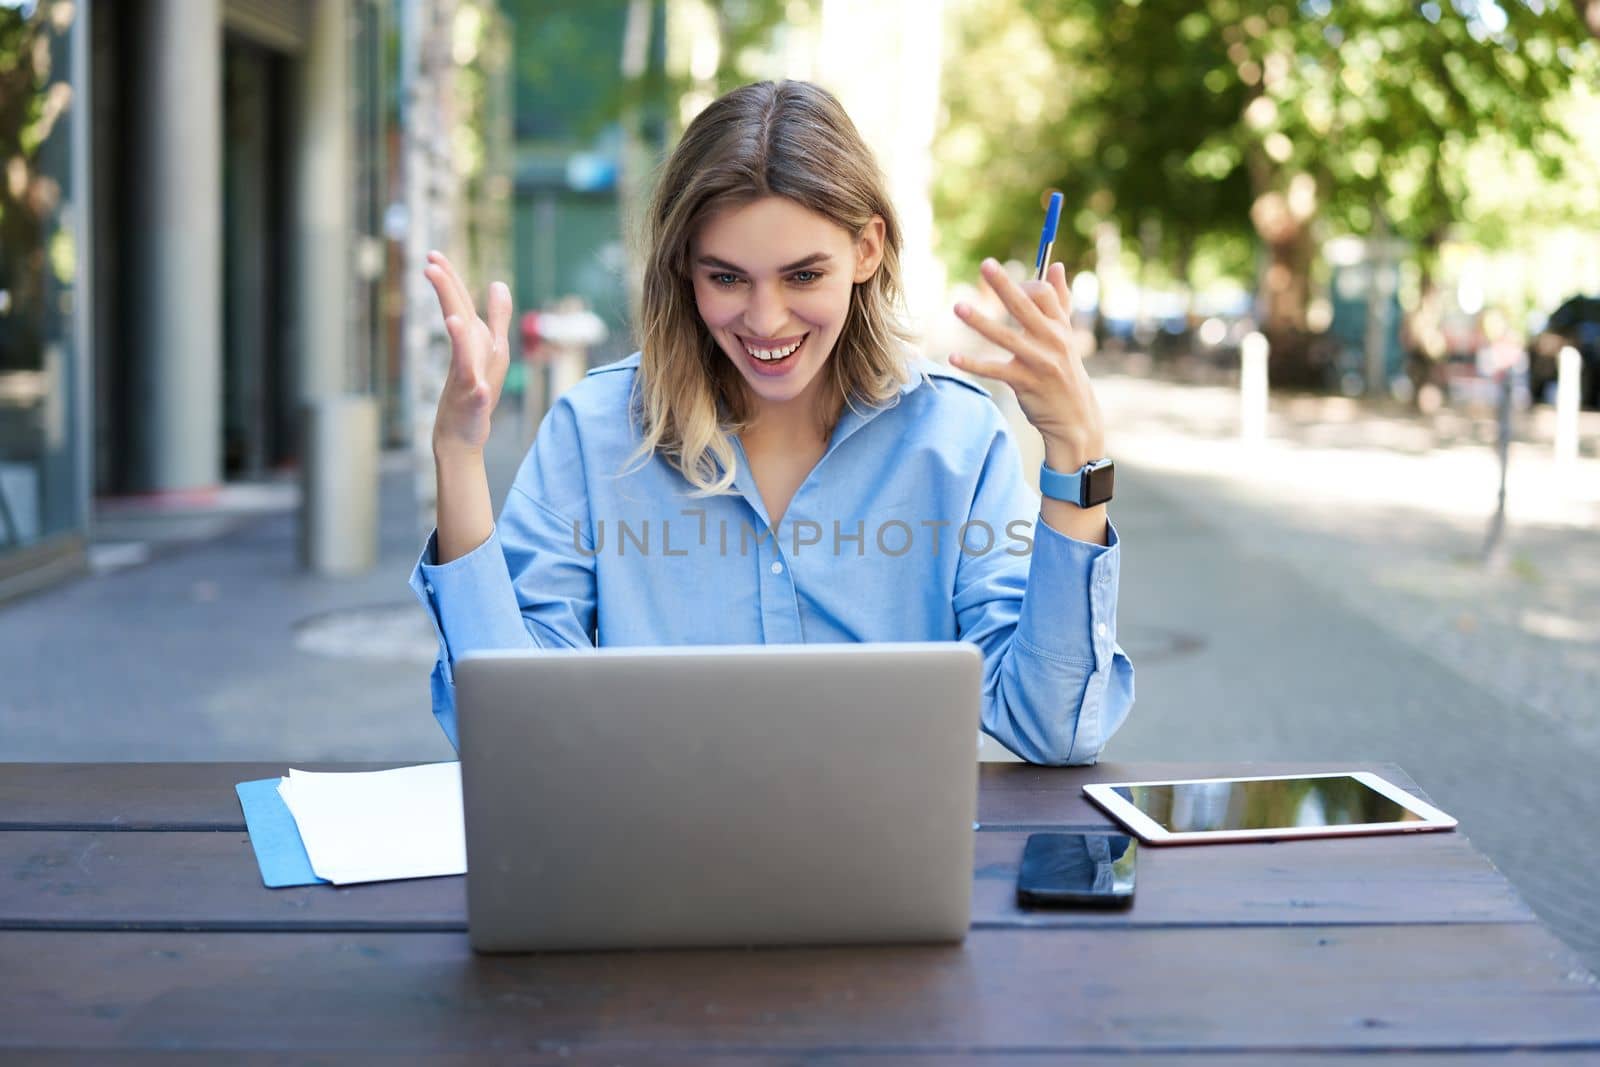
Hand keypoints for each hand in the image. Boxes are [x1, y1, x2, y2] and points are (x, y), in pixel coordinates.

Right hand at [424, 250, 512, 455]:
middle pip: (458, 318)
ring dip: (459, 337)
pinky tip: (478, 384)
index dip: (449, 278)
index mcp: (473, 338)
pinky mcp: (473, 402)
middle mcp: (467, 353)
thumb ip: (497, 316)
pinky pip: (475, 392)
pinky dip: (475, 385)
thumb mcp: (492, 347)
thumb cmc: (476, 388)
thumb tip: (499, 283)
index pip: (460, 302)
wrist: (462, 432)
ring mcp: (467, 377)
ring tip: (452, 317)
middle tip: (429, 267)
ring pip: (464, 354)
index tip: (433, 255)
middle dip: (447, 294)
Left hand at [950, 259, 1104, 470]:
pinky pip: (995, 370)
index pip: (1044, 294)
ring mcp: (1039, 362)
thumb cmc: (1065, 372)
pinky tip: (953, 357)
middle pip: (1025, 307)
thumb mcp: (1066, 336)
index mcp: (1060, 326)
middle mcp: (1051, 341)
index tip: (1009, 284)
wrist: (1076, 418)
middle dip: (1004, 285)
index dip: (1025, 284)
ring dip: (980, 322)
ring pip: (1005, 337)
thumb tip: (1055, 265)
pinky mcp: (1025, 383)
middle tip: (985, 265)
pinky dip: (974, 364)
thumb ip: (1060, 301)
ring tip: (958, 307)